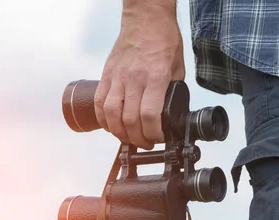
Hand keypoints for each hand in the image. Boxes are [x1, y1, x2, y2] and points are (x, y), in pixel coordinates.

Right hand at [94, 5, 184, 149]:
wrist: (146, 18)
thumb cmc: (163, 40)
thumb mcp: (178, 68)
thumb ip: (173, 91)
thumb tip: (172, 113)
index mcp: (155, 77)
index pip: (149, 115)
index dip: (153, 133)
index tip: (158, 138)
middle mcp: (134, 78)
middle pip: (129, 119)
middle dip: (138, 139)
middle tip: (145, 143)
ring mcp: (117, 77)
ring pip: (111, 114)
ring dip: (119, 132)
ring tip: (128, 138)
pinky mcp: (107, 74)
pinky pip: (100, 102)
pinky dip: (104, 119)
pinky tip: (112, 126)